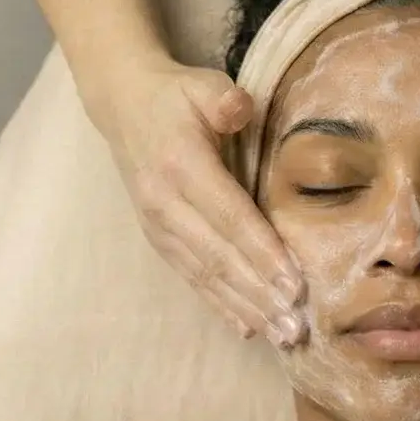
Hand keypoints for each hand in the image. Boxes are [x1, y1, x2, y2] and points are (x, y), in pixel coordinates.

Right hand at [99, 60, 306, 345]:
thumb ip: (222, 99)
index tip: (294, 282)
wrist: (123, 106)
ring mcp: (159, 227)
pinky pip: (192, 278)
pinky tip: (248, 328)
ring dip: (245, 308)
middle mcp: (165, 204)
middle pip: (218, 256)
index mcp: (181, 165)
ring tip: (282, 336)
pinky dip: (220, 305)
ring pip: (205, 275)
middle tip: (296, 325)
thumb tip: (240, 109)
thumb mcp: (201, 84)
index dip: (261, 250)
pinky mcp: (158, 240)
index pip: (228, 215)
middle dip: (259, 294)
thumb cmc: (176, 96)